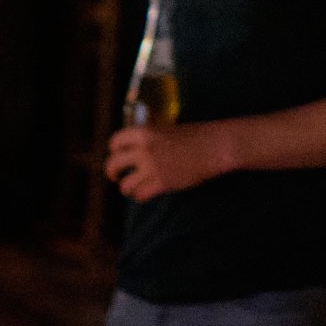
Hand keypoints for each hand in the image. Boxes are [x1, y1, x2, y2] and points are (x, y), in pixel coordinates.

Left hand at [105, 123, 231, 199]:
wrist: (213, 146)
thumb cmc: (194, 136)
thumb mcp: (166, 129)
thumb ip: (149, 138)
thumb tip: (135, 148)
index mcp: (144, 132)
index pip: (115, 142)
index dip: (114, 149)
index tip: (117, 154)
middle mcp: (144, 150)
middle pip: (113, 164)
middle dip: (111, 172)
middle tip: (115, 176)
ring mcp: (152, 167)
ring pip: (125, 185)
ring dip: (126, 187)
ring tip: (131, 187)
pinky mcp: (162, 183)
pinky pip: (140, 195)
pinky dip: (139, 195)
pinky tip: (144, 193)